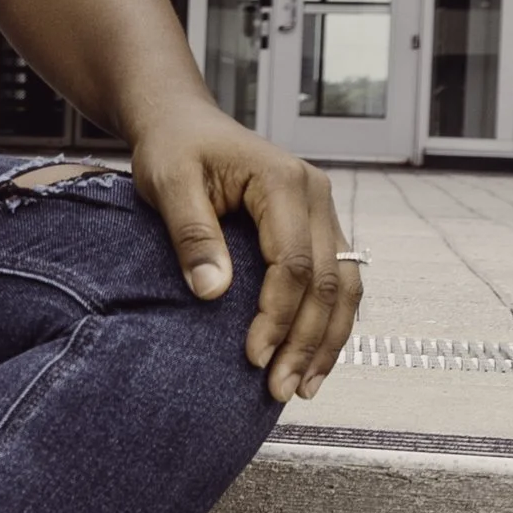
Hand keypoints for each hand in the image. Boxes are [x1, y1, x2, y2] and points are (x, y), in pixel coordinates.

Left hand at [130, 107, 360, 405]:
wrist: (184, 123)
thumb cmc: (174, 148)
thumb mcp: (168, 182)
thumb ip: (192, 234)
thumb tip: (211, 292)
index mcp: (282, 180)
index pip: (292, 262)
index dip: (277, 315)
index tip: (253, 356)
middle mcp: (316, 194)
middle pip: (327, 281)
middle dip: (305, 341)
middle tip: (279, 389)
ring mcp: (324, 211)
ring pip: (344, 286)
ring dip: (326, 341)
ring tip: (303, 388)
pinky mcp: (318, 228)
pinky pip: (337, 281)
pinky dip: (329, 324)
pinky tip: (313, 360)